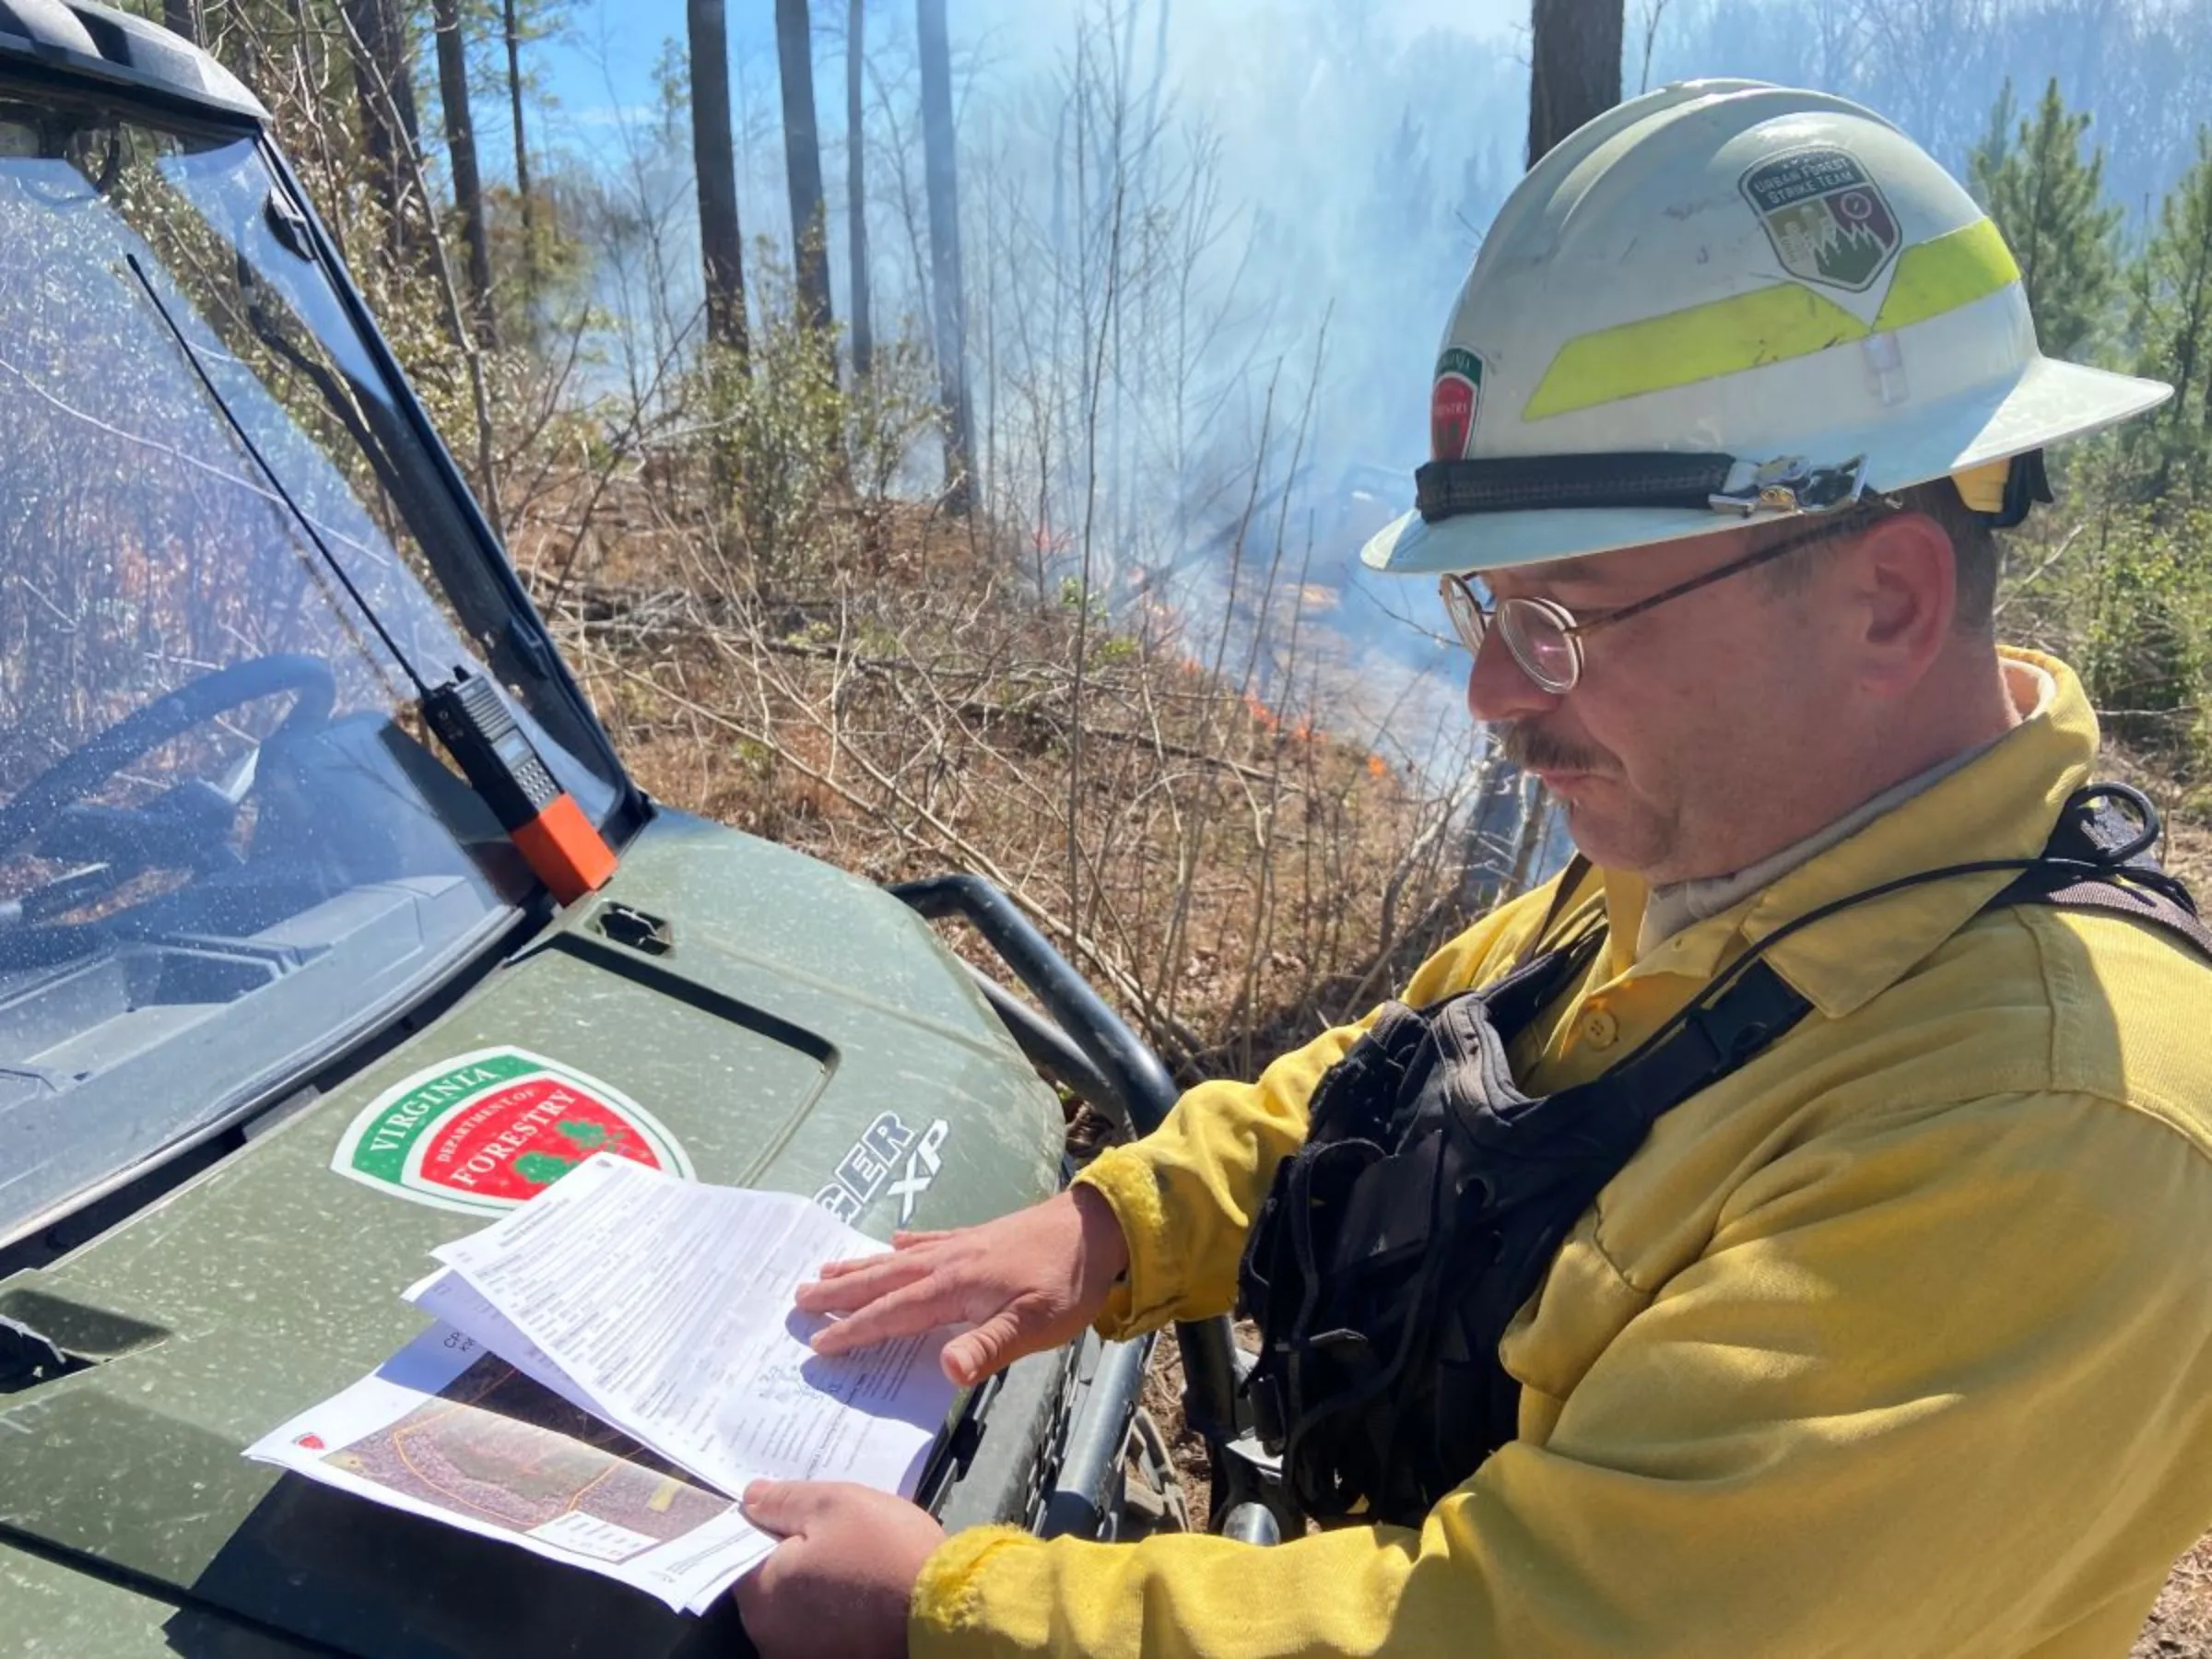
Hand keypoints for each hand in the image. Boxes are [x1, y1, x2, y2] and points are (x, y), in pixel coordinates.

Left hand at [735, 1480, 942, 1658]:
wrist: (945, 1612)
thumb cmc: (885, 1550)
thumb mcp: (834, 1504)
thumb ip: (784, 1500)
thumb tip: (749, 1498)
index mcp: (761, 1592)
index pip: (739, 1553)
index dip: (767, 1528)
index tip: (798, 1515)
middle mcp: (769, 1634)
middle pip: (768, 1583)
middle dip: (792, 1557)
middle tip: (834, 1533)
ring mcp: (799, 1655)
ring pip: (795, 1608)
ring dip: (814, 1586)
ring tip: (855, 1560)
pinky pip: (819, 1628)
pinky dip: (833, 1609)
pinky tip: (863, 1590)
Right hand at [796, 1185, 1128, 1385]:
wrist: (1099, 1226)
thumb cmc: (1067, 1282)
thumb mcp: (1034, 1326)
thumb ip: (987, 1348)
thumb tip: (944, 1372)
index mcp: (954, 1288)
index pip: (893, 1314)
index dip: (854, 1330)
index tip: (818, 1343)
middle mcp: (948, 1262)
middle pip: (883, 1280)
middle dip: (841, 1293)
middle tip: (797, 1299)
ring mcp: (962, 1246)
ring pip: (899, 1258)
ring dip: (861, 1267)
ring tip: (825, 1269)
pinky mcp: (980, 1237)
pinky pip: (931, 1240)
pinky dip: (908, 1243)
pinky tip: (897, 1238)